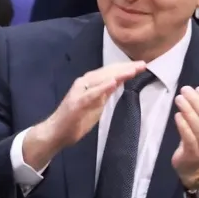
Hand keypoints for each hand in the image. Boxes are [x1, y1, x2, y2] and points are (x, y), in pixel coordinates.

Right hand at [22, 61, 146, 170]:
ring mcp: (80, 92)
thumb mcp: (96, 104)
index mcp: (89, 83)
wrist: (55, 133)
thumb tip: (119, 82)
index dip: (125, 67)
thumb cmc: (75, 120)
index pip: (110, 72)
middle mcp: (84, 83)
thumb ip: (105, 93)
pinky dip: (103, 88)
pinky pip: (92, 94)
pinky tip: (113, 82)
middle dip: (125, 68)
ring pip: (101, 80)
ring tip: (132, 69)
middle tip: (143, 63)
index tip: (141, 64)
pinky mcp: (77, 103)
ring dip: (118, 74)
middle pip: (107, 72)